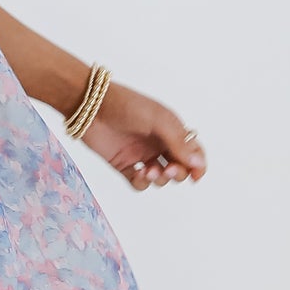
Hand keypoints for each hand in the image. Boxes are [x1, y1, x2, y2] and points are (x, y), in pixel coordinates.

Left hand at [81, 80, 207, 191]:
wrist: (92, 107)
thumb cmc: (127, 106)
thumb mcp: (159, 121)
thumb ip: (179, 143)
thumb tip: (197, 163)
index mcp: (170, 130)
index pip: (192, 151)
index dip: (197, 165)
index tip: (196, 176)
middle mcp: (157, 143)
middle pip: (178, 167)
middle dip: (178, 173)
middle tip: (168, 170)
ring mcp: (140, 154)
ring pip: (160, 177)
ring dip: (159, 179)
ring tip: (149, 171)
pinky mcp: (123, 164)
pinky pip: (138, 182)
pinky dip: (142, 183)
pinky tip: (139, 174)